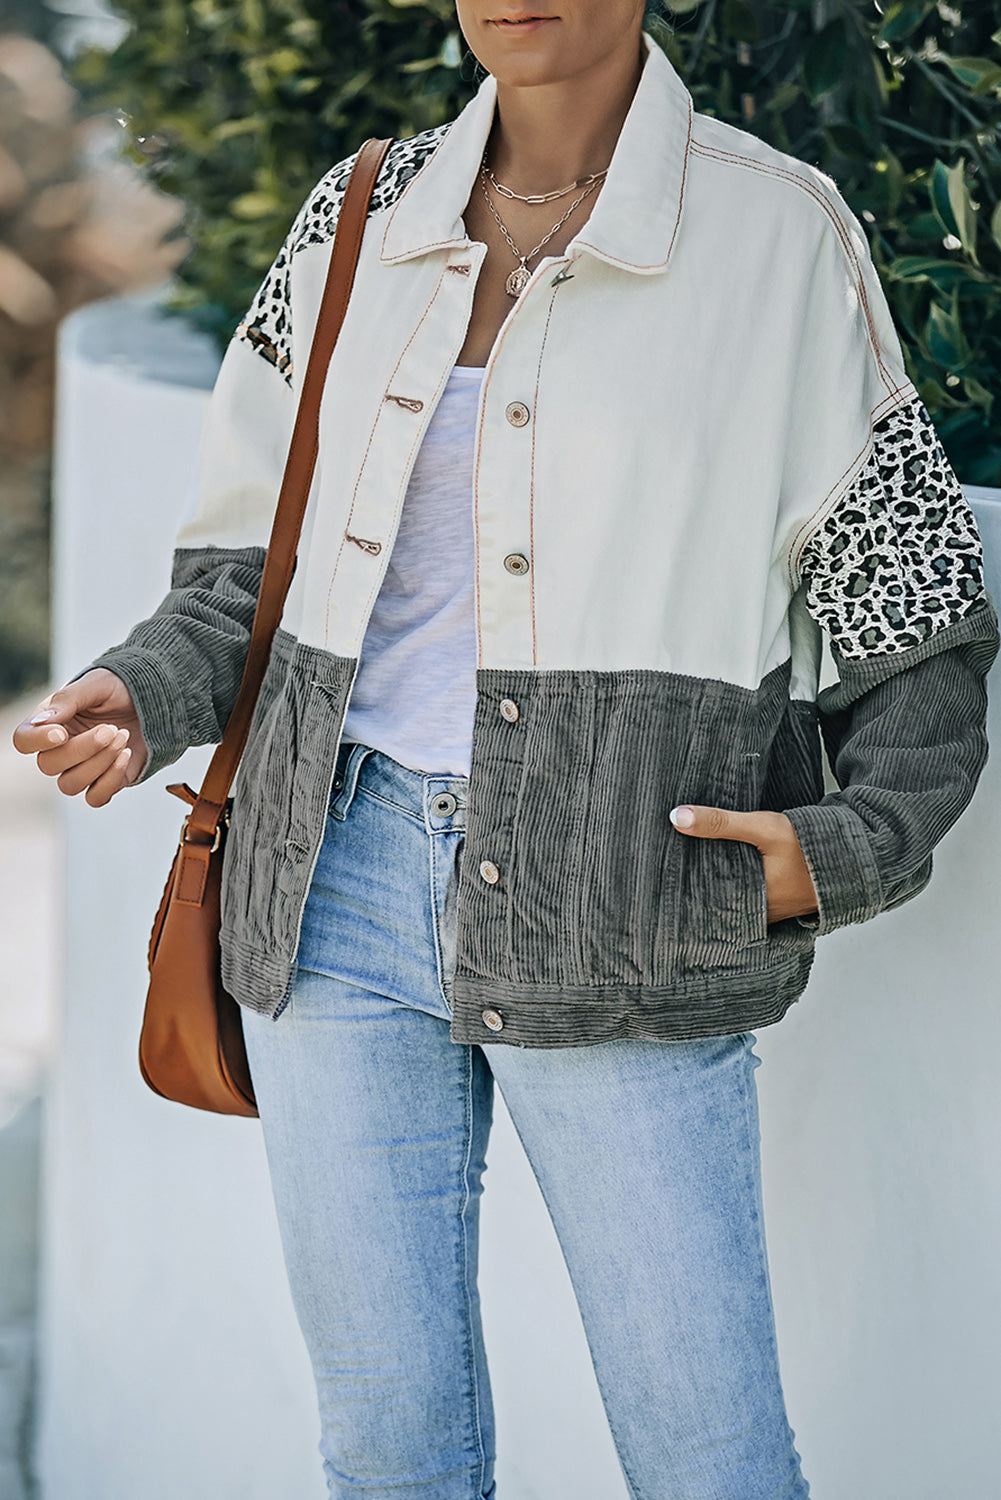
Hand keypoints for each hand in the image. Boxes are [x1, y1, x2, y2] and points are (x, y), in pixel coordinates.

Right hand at [12, 669, 148, 805]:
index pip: (24, 741)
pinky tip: (126, 754)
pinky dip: (111, 780)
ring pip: (70, 785)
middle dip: (83, 748)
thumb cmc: (117, 689)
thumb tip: (42, 723)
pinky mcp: (104, 782)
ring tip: (123, 736)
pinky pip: (95, 798)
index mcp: (49, 723)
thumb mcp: (95, 685)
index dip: (38, 741)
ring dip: (99, 763)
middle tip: (111, 729)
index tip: (62, 733)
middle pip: (49, 765)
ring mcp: (81, 769)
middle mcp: (60, 750)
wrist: (151, 701)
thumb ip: (67, 700)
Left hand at [670, 805, 818, 924]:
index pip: (706, 905)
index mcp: (752, 902)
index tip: (661, 887)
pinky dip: (738, 891)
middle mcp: (762, 914)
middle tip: (667, 885)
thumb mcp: (764, 827)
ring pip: (736, 904)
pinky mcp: (783, 903)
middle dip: (698, 895)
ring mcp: (774, 912)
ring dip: (719, 892)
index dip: (685, 896)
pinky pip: (752, 902)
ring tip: (687, 880)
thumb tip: (677, 817)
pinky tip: (725, 876)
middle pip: (719, 907)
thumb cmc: (810, 844)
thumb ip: (721, 822)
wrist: (856, 854)